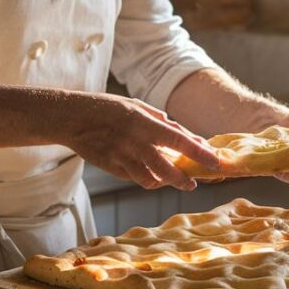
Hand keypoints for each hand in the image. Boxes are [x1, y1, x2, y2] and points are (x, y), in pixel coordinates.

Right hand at [66, 93, 219, 191]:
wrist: (73, 118)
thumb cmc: (108, 108)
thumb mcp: (137, 106)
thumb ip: (160, 120)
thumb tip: (183, 133)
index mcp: (144, 123)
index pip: (180, 140)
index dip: (200, 153)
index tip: (215, 161)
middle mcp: (136, 143)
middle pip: (168, 168)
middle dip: (184, 179)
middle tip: (193, 182)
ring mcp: (123, 158)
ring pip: (151, 180)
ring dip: (165, 182)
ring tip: (174, 181)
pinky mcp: (113, 168)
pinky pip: (135, 179)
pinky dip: (147, 179)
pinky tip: (152, 176)